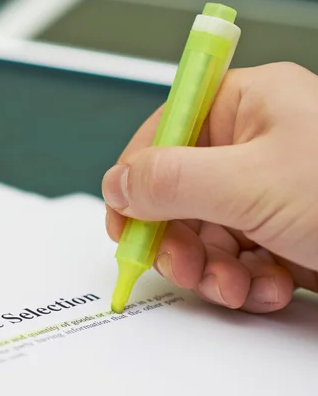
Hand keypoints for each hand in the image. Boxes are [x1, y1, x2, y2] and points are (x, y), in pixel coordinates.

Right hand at [102, 62, 317, 312]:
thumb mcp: (251, 183)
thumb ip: (170, 179)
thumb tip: (116, 183)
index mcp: (246, 107)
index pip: (163, 135)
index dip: (136, 181)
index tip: (123, 223)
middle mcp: (252, 148)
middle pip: (178, 194)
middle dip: (176, 240)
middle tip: (179, 266)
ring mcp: (265, 195)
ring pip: (203, 236)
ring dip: (210, 271)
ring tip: (232, 286)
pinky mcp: (278, 236)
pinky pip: (234, 259)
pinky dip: (242, 282)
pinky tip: (264, 288)